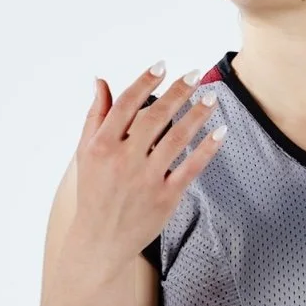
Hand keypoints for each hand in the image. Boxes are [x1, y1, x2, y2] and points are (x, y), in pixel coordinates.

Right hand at [71, 60, 225, 268]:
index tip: (162, 65)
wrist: (101, 240)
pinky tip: (220, 131)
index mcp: (102, 145)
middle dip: (179, 92)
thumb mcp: (85, 153)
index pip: (127, 104)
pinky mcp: (166, 197)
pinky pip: (191, 167)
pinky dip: (207, 148)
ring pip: (178, 138)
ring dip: (197, 114)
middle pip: (157, 116)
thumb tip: (101, 81)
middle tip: (196, 74)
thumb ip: (96, 115)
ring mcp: (146, 178)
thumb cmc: (94, 192)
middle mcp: (124, 159)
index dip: (145, 81)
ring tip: (211, 97)